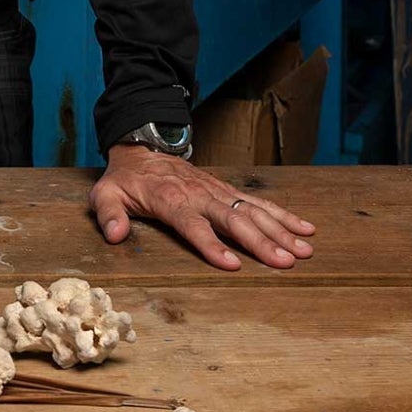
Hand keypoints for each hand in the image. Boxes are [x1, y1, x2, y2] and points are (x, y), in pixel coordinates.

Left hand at [89, 144, 316, 270]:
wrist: (143, 147)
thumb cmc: (126, 178)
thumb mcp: (106, 194)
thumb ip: (109, 215)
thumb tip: (114, 236)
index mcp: (172, 201)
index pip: (194, 226)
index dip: (212, 245)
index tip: (233, 264)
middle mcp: (200, 195)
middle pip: (234, 221)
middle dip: (262, 242)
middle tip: (286, 262)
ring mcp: (218, 192)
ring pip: (253, 211)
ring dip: (280, 231)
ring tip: (304, 251)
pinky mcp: (228, 190)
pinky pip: (259, 202)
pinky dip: (284, 215)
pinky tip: (305, 228)